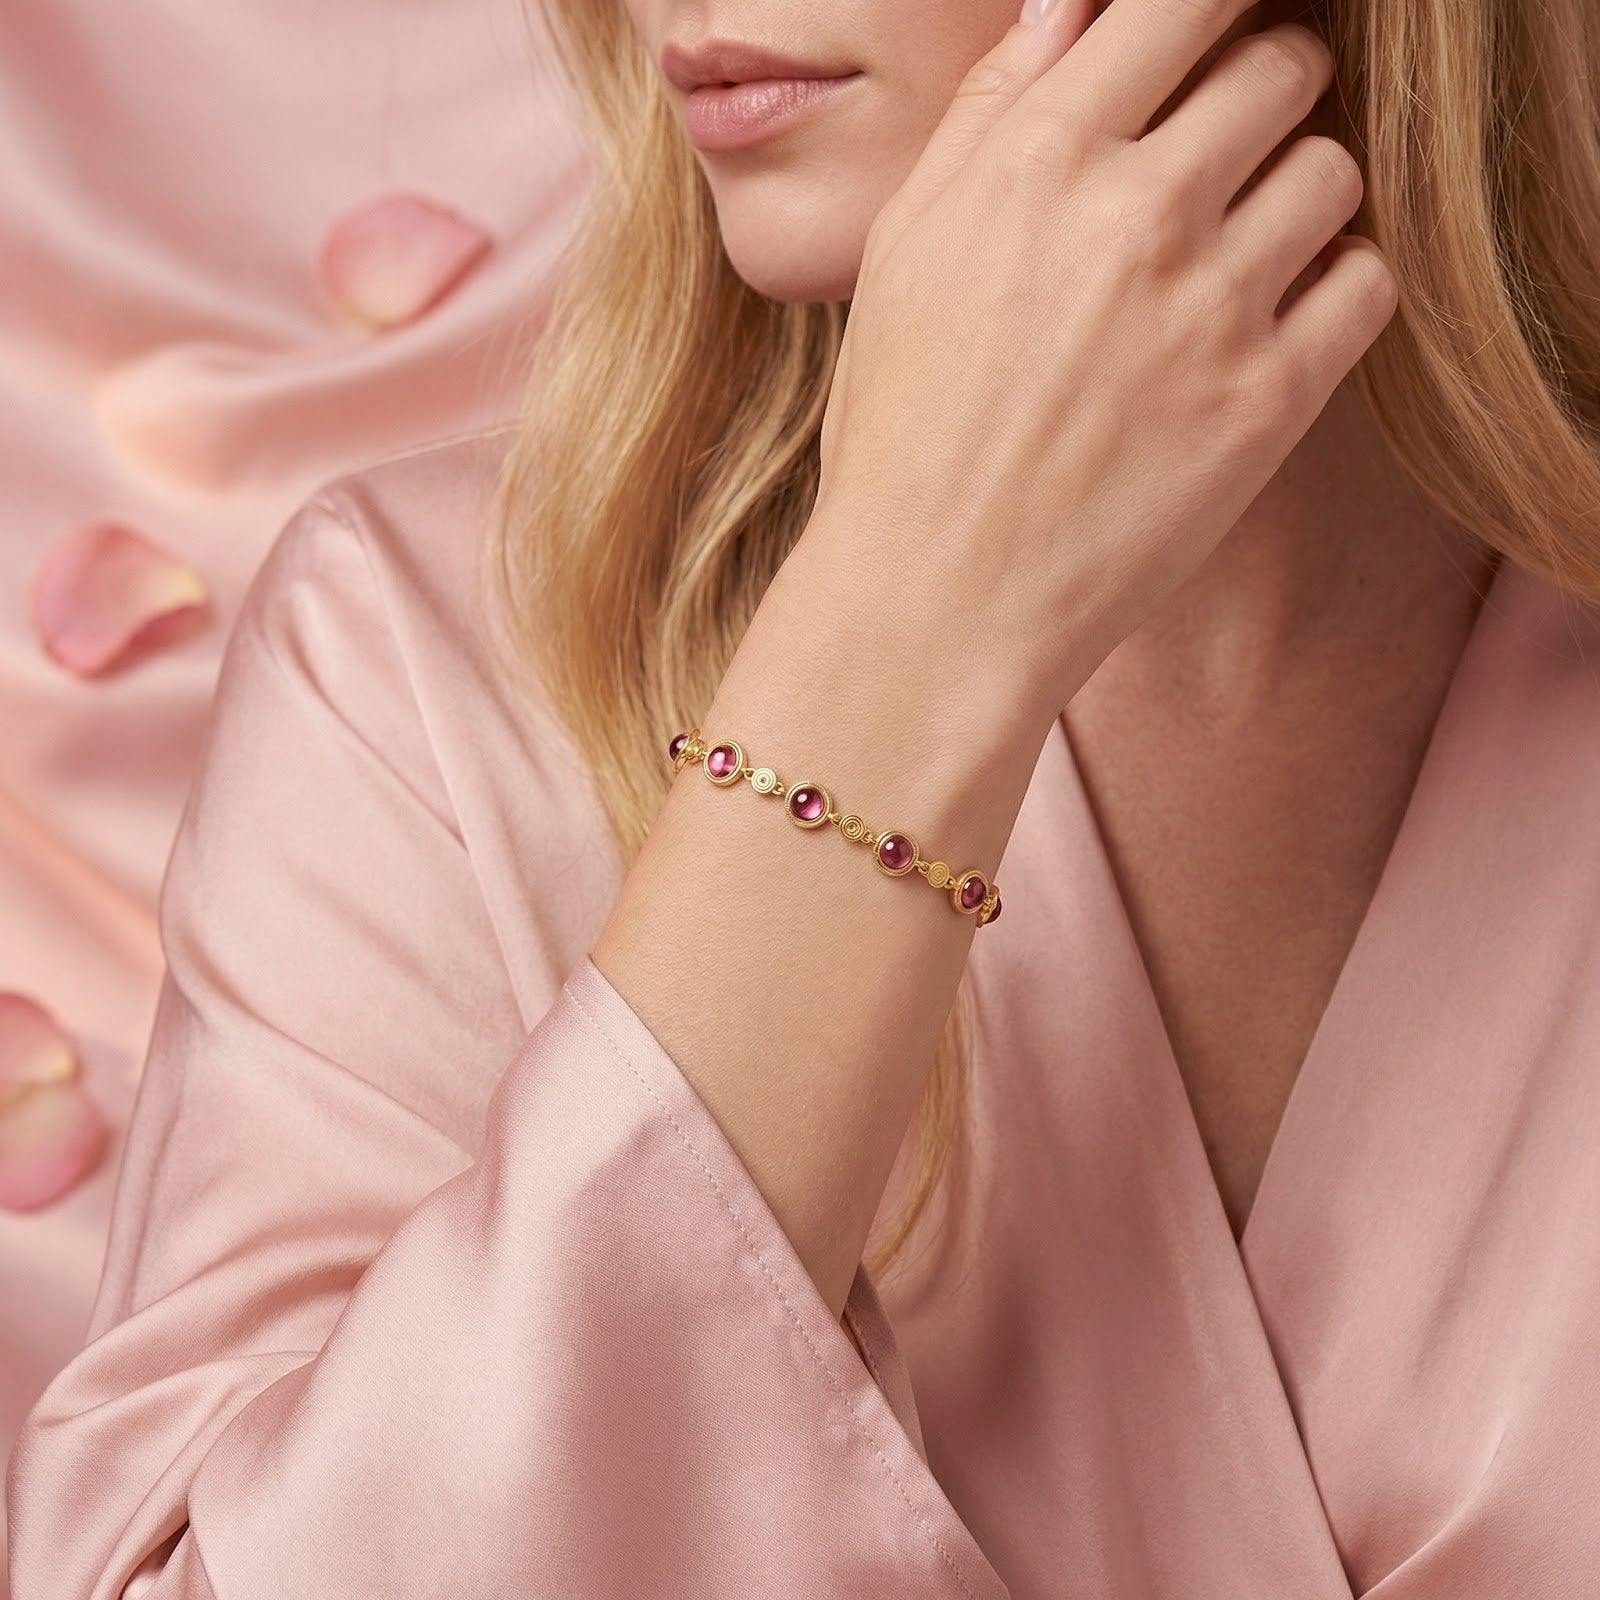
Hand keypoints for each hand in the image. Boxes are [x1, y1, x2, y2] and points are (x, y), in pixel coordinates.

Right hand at [809, 0, 1397, 718]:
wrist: (939, 599)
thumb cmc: (904, 432)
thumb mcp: (905, 252)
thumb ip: (990, 114)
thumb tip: (1067, 7)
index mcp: (1038, 161)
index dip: (1207, 11)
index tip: (1202, 47)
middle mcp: (1136, 214)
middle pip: (1283, 62)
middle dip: (1260, 92)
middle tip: (1221, 156)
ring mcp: (1212, 308)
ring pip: (1332, 168)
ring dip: (1295, 192)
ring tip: (1236, 255)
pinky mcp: (1269, 401)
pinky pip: (1367, 280)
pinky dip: (1334, 286)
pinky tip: (1270, 321)